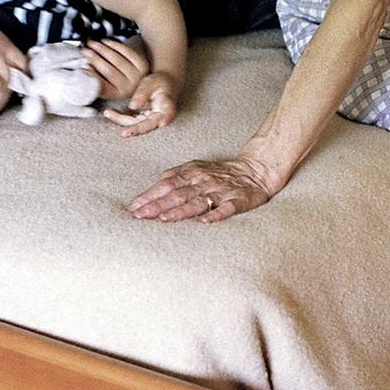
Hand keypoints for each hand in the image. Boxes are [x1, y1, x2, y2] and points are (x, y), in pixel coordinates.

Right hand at [83, 38, 150, 101]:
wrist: (136, 77)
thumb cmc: (114, 80)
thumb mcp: (104, 84)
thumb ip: (95, 78)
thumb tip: (84, 66)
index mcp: (116, 95)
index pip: (101, 85)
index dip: (91, 74)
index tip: (83, 64)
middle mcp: (129, 88)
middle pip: (108, 71)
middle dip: (95, 58)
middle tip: (84, 50)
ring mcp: (138, 76)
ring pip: (117, 60)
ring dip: (102, 49)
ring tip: (91, 43)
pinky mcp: (143, 64)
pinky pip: (126, 52)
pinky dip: (114, 45)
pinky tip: (105, 41)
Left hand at [104, 71, 179, 135]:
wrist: (160, 85)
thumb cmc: (158, 82)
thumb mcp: (151, 82)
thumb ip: (143, 93)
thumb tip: (133, 106)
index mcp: (167, 105)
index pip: (169, 113)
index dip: (167, 118)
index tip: (162, 123)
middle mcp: (160, 116)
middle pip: (148, 124)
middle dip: (135, 129)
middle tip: (124, 132)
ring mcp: (150, 119)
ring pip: (136, 124)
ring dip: (121, 120)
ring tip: (108, 113)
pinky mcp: (142, 119)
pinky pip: (130, 121)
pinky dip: (119, 117)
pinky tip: (109, 112)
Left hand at [129, 155, 276, 222]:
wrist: (256, 171)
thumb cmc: (221, 173)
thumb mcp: (197, 167)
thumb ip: (177, 175)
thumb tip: (155, 184)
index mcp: (193, 173)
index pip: (167, 184)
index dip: (150, 195)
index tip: (134, 207)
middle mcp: (204, 181)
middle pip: (178, 194)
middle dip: (157, 205)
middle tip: (140, 216)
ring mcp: (221, 192)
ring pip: (198, 202)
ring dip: (181, 211)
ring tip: (165, 219)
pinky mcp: (238, 201)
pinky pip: (226, 209)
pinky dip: (216, 215)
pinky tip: (205, 222)